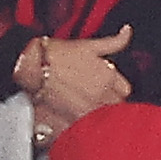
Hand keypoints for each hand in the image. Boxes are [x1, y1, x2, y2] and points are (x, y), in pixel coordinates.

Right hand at [18, 27, 132, 128]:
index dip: (117, 88)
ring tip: (85, 108)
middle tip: (95, 97)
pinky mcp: (74, 120)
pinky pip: (88, 128)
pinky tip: (78, 119)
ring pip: (104, 118)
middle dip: (110, 102)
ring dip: (99, 114)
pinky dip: (85, 126)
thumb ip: (114, 41)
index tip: (108, 87)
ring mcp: (88, 109)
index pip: (125, 90)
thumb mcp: (89, 44)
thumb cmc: (58, 54)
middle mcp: (101, 94)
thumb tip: (128, 31)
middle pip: (117, 106)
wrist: (33, 66)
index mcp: (108, 75)